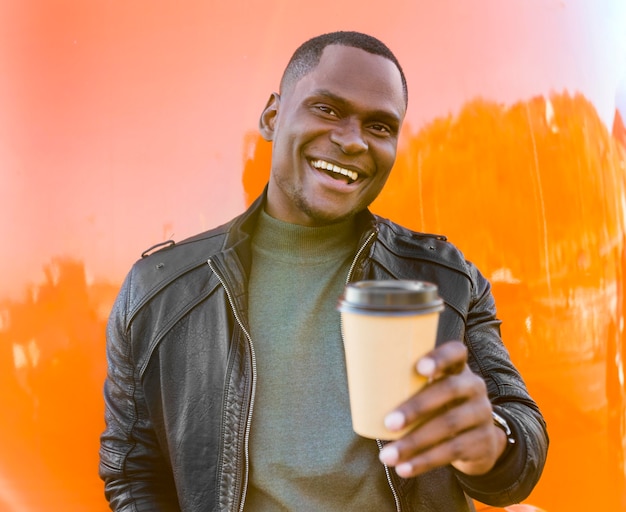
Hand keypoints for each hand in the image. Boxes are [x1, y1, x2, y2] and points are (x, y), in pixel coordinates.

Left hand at [378, 341, 507, 477]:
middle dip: (416, 407)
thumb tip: (358, 379)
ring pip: (449, 425)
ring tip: (387, 455)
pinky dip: (425, 461)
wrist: (479, 441)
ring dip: (415, 442)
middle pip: (449, 390)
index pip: (456, 352)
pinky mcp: (484, 441)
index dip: (440, 357)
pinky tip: (405, 468)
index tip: (419, 368)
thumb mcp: (431, 390)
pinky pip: (454, 451)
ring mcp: (482, 413)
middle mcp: (474, 386)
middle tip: (388, 423)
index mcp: (457, 368)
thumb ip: (406, 383)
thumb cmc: (439, 407)